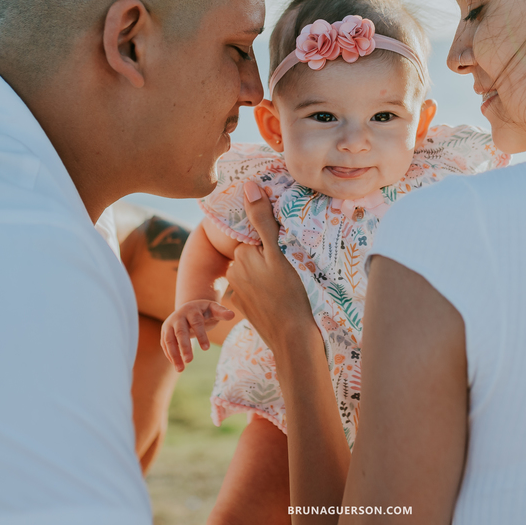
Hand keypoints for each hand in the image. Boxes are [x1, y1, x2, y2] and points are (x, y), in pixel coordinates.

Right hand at [160, 299, 234, 371]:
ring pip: (169, 340)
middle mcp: (178, 316)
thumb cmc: (204, 311)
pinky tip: (176, 365)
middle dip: (184, 346)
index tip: (207, 348)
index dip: (201, 335)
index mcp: (192, 310)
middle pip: (180, 332)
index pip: (196, 322)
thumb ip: (222, 312)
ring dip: (174, 355)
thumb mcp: (213, 309)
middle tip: (190, 361)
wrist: (188, 307)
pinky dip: (170, 355)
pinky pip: (165, 344)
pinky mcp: (165, 332)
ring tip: (180, 369)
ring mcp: (169, 324)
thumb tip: (233, 315)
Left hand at [225, 180, 319, 353]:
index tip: (284, 244)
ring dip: (266, 271)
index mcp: (241, 255)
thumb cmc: (288, 293)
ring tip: (287, 280)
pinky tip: (279, 295)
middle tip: (289, 263)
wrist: (291, 338)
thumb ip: (261, 220)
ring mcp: (238, 290)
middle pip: (253, 252)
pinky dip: (265, 289)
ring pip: (254, 270)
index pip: (254, 235)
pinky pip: (254, 289)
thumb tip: (248, 186)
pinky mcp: (244, 307)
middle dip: (267, 254)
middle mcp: (234, 271)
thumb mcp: (278, 253)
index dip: (269, 236)